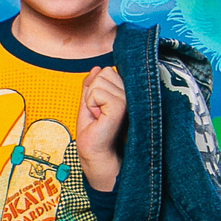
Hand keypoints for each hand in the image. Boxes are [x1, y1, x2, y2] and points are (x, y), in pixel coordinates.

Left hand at [73, 65, 127, 193]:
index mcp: (126, 92)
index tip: (100, 107)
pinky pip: (96, 92)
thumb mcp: (89, 102)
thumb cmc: (94, 131)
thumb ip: (92, 85)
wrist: (95, 152)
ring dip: (91, 100)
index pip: (106, 70)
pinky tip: (99, 118)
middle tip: (99, 112)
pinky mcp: (121, 106)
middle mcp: (131, 93)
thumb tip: (95, 68)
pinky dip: (91, 104)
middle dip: (93, 92)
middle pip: (103, 72)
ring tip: (100, 116)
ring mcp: (128, 99)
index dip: (96, 88)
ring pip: (99, 81)